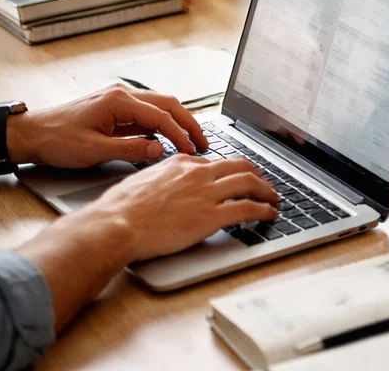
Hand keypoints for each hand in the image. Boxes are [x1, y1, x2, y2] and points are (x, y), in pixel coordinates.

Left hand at [7, 84, 207, 167]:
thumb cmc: (55, 140)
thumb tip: (160, 148)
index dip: (180, 134)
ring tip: (191, 141)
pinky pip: (146, 113)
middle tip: (203, 143)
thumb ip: (130, 149)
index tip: (192, 150)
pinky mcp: (115, 107)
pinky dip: (162, 124)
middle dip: (188, 124)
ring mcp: (119, 99)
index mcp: (118, 101)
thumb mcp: (93, 150)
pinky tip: (167, 138)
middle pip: (168, 104)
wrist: (29, 134)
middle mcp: (122, 94)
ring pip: (160, 106)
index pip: (161, 116)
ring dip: (177, 122)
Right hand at [86, 154, 279, 263]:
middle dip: (257, 174)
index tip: (238, 176)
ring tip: (274, 199)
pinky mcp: (210, 216)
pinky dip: (264, 210)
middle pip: (240, 167)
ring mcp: (206, 193)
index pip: (216, 162)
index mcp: (181, 164)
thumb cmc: (118, 210)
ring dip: (267, 191)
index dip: (231, 170)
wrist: (114, 225)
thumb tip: (162, 185)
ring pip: (250, 183)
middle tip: (265, 183)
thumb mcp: (141, 182)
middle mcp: (197, 173)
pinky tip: (270, 214)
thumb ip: (159, 179)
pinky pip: (247, 208)